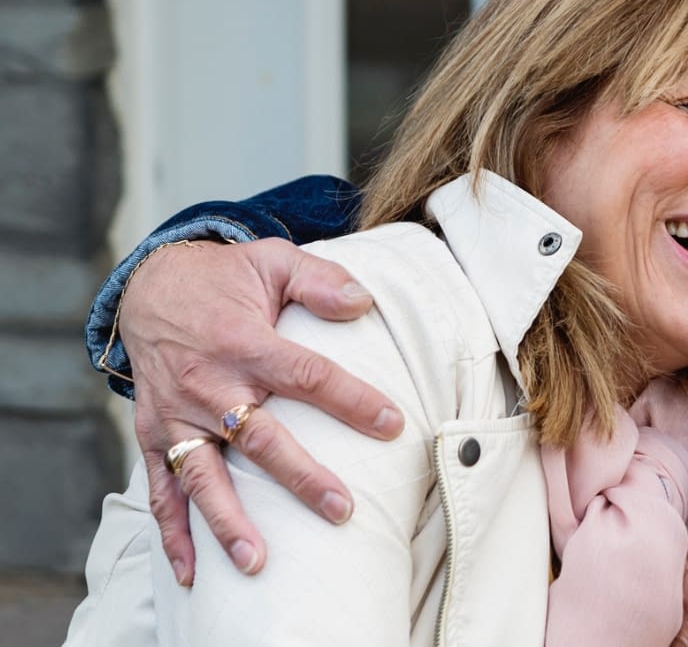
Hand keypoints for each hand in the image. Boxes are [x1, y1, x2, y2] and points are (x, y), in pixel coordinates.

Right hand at [121, 238, 402, 584]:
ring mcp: (176, 415)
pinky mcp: (153, 435)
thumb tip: (363, 302)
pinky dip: (171, 532)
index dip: (350, 400)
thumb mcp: (273, 260)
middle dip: (299, 477)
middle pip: (259, 437)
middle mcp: (207, 383)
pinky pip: (160, 489)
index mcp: (243, 341)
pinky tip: (191, 572)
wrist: (150, 287)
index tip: (392, 424)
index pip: (306, 375)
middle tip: (340, 509)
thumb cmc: (225, 279)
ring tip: (257, 560)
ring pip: (203, 475)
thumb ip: (320, 279)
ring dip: (228, 520)